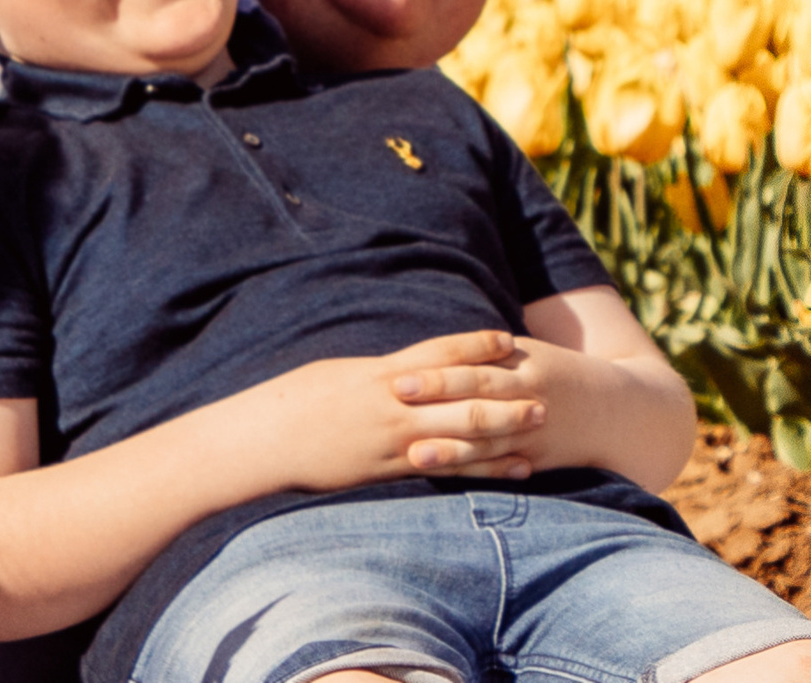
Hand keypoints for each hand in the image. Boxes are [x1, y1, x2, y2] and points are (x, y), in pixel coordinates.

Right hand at [227, 329, 546, 491]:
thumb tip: (407, 371)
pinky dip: (484, 468)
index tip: (508, 339)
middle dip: (506, 395)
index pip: (438, 354)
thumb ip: (379, 374)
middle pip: (463, 397)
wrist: (265, 440)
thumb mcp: (337, 374)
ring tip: (537, 426)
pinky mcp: (391, 470)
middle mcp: (394, 405)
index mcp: (380, 374)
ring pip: (463, 435)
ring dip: (505, 432)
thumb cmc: (293, 401)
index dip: (476, 345)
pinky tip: (511, 468)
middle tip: (544, 394)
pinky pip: (448, 468)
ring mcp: (395, 440)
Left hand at [391, 334, 611, 476]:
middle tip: (396, 401)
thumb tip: (421, 358)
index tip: (399, 378)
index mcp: (522, 365)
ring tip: (416, 455)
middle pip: (476, 399)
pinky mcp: (539, 461)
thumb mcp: (525, 356)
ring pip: (487, 442)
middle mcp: (528, 397)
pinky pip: (503, 468)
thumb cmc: (555, 374)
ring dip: (451, 450)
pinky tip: (449, 480)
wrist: (619, 412)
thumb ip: (479, 358)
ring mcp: (534, 433)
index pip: (472, 368)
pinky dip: (477, 474)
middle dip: (436, 400)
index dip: (436, 374)